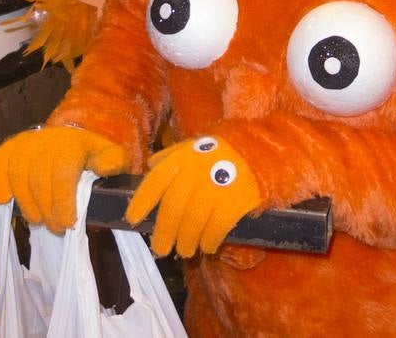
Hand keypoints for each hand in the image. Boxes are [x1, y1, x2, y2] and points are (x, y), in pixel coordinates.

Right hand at [0, 125, 128, 231]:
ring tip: (37, 220)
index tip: (68, 225)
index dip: (62, 203)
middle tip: (55, 228)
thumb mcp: (110, 155)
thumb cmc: (90, 154)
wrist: (68, 137)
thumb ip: (113, 161)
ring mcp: (25, 143)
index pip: (62, 175)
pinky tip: (4, 200)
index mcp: (72, 143)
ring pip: (17, 176)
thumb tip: (107, 167)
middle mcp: (46, 140)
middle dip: (46, 210)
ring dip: (26, 204)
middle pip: (38, 180)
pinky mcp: (9, 147)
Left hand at [126, 135, 261, 256]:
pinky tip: (207, 246)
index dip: (141, 202)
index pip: (155, 181)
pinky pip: (215, 228)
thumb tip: (151, 166)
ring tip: (185, 250)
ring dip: (186, 241)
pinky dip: (209, 241)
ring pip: (192, 223)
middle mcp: (195, 172)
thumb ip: (173, 154)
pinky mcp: (234, 202)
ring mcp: (215, 187)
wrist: (263, 151)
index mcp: (183, 157)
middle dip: (164, 233)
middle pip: (172, 209)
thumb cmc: (225, 150)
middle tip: (160, 249)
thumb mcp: (197, 143)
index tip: (133, 220)